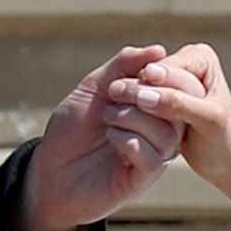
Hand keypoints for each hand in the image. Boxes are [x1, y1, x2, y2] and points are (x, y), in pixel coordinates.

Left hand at [13, 43, 183, 230]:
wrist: (47, 170)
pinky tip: (110, 137)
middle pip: (179, 110)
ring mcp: (152, 158)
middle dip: (145, 93)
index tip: (136, 72)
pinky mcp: (140, 180)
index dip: (164, 75)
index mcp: (154, 110)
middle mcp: (159, 134)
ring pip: (167, 135)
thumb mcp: (94, 87)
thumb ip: (123, 65)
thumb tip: (159, 49)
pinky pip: (153, 159)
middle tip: (113, 91)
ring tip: (107, 116)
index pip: (182, 88)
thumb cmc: (72, 129)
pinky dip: (130, 141)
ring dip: (133, 117)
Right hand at [109, 42, 230, 188]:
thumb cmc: (223, 142)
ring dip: (131, 100)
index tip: (137, 99)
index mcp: (201, 58)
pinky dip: (133, 111)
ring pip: (143, 87)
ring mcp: (172, 80)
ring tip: (115, 114)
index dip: (150, 82)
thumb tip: (145, 92)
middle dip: (137, 89)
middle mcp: (186, 62)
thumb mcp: (206, 120)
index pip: (166, 67)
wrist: (226, 162)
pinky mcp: (162, 98)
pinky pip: (140, 101)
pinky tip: (125, 123)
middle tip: (115, 99)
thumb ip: (178, 103)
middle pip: (151, 74)